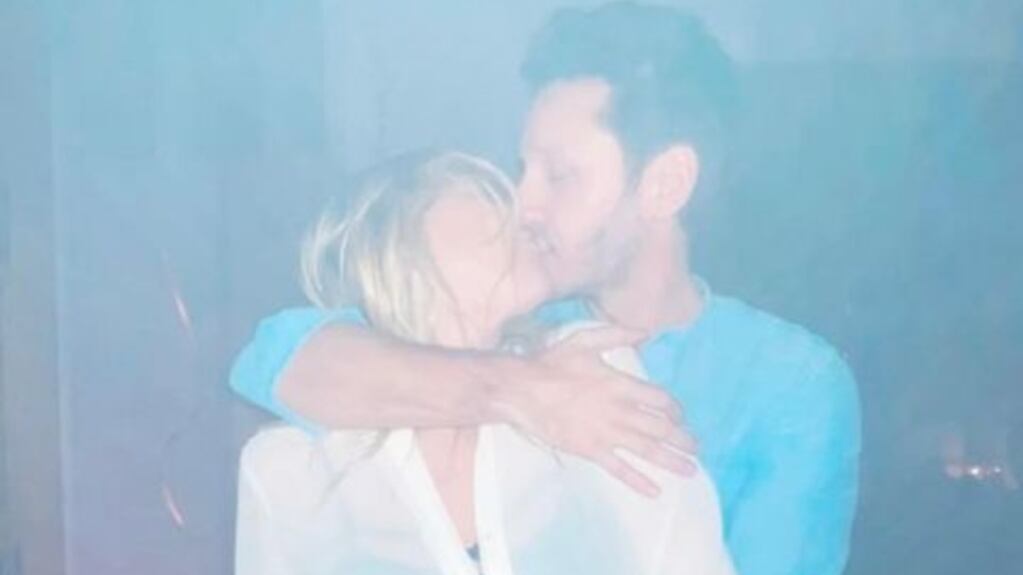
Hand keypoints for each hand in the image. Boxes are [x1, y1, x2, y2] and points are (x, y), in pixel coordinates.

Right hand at [493, 325, 697, 496]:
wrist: (521, 391)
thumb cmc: (551, 363)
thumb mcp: (585, 340)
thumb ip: (617, 334)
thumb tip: (645, 331)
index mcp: (620, 384)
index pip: (659, 400)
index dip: (674, 409)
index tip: (679, 416)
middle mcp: (620, 411)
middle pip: (660, 428)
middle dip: (682, 439)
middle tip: (696, 448)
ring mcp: (606, 433)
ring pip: (647, 450)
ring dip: (671, 461)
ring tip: (690, 470)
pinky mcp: (591, 451)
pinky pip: (619, 469)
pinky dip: (638, 480)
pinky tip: (655, 491)